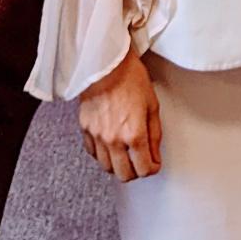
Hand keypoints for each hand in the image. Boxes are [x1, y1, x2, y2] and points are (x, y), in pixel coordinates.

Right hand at [79, 52, 161, 181]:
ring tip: (126, 154)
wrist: (105, 64)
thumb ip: (155, 135)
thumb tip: (155, 155)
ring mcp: (97, 137)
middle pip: (125, 175)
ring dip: (119, 165)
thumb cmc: (130, 78)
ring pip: (107, 168)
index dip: (153, 168)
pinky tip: (110, 145)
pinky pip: (93, 154)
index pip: (144, 169)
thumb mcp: (152, 106)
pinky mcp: (85, 130)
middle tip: (141, 162)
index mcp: (134, 134)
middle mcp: (114, 140)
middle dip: (136, 172)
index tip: (154, 163)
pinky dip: (103, 155)